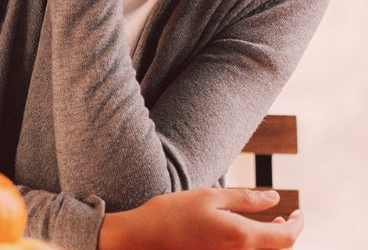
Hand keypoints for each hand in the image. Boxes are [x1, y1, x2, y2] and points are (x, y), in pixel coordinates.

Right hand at [99, 188, 302, 248]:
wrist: (142, 239)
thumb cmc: (173, 213)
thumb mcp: (210, 196)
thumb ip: (245, 199)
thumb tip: (274, 198)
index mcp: (242, 236)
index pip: (287, 237)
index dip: (298, 224)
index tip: (298, 212)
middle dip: (286, 234)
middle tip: (285, 218)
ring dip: (270, 242)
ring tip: (268, 226)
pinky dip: (252, 246)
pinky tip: (243, 235)